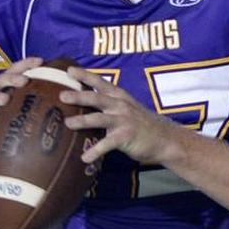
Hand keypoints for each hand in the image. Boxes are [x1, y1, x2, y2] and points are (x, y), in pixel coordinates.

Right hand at [0, 57, 43, 155]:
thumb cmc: (1, 114)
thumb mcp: (17, 103)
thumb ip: (33, 97)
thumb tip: (62, 93)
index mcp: (3, 85)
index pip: (14, 70)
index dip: (26, 64)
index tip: (40, 61)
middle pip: (0, 81)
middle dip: (12, 79)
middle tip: (24, 81)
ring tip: (4, 100)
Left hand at [61, 67, 179, 164]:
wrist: (166, 139)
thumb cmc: (143, 125)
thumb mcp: (128, 109)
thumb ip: (110, 106)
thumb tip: (83, 106)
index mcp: (120, 97)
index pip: (101, 83)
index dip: (85, 75)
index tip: (68, 69)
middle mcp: (121, 106)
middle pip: (97, 98)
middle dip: (79, 96)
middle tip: (62, 95)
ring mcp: (124, 121)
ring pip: (99, 118)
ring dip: (82, 121)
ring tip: (67, 123)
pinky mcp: (126, 136)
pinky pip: (107, 144)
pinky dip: (95, 151)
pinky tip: (84, 158)